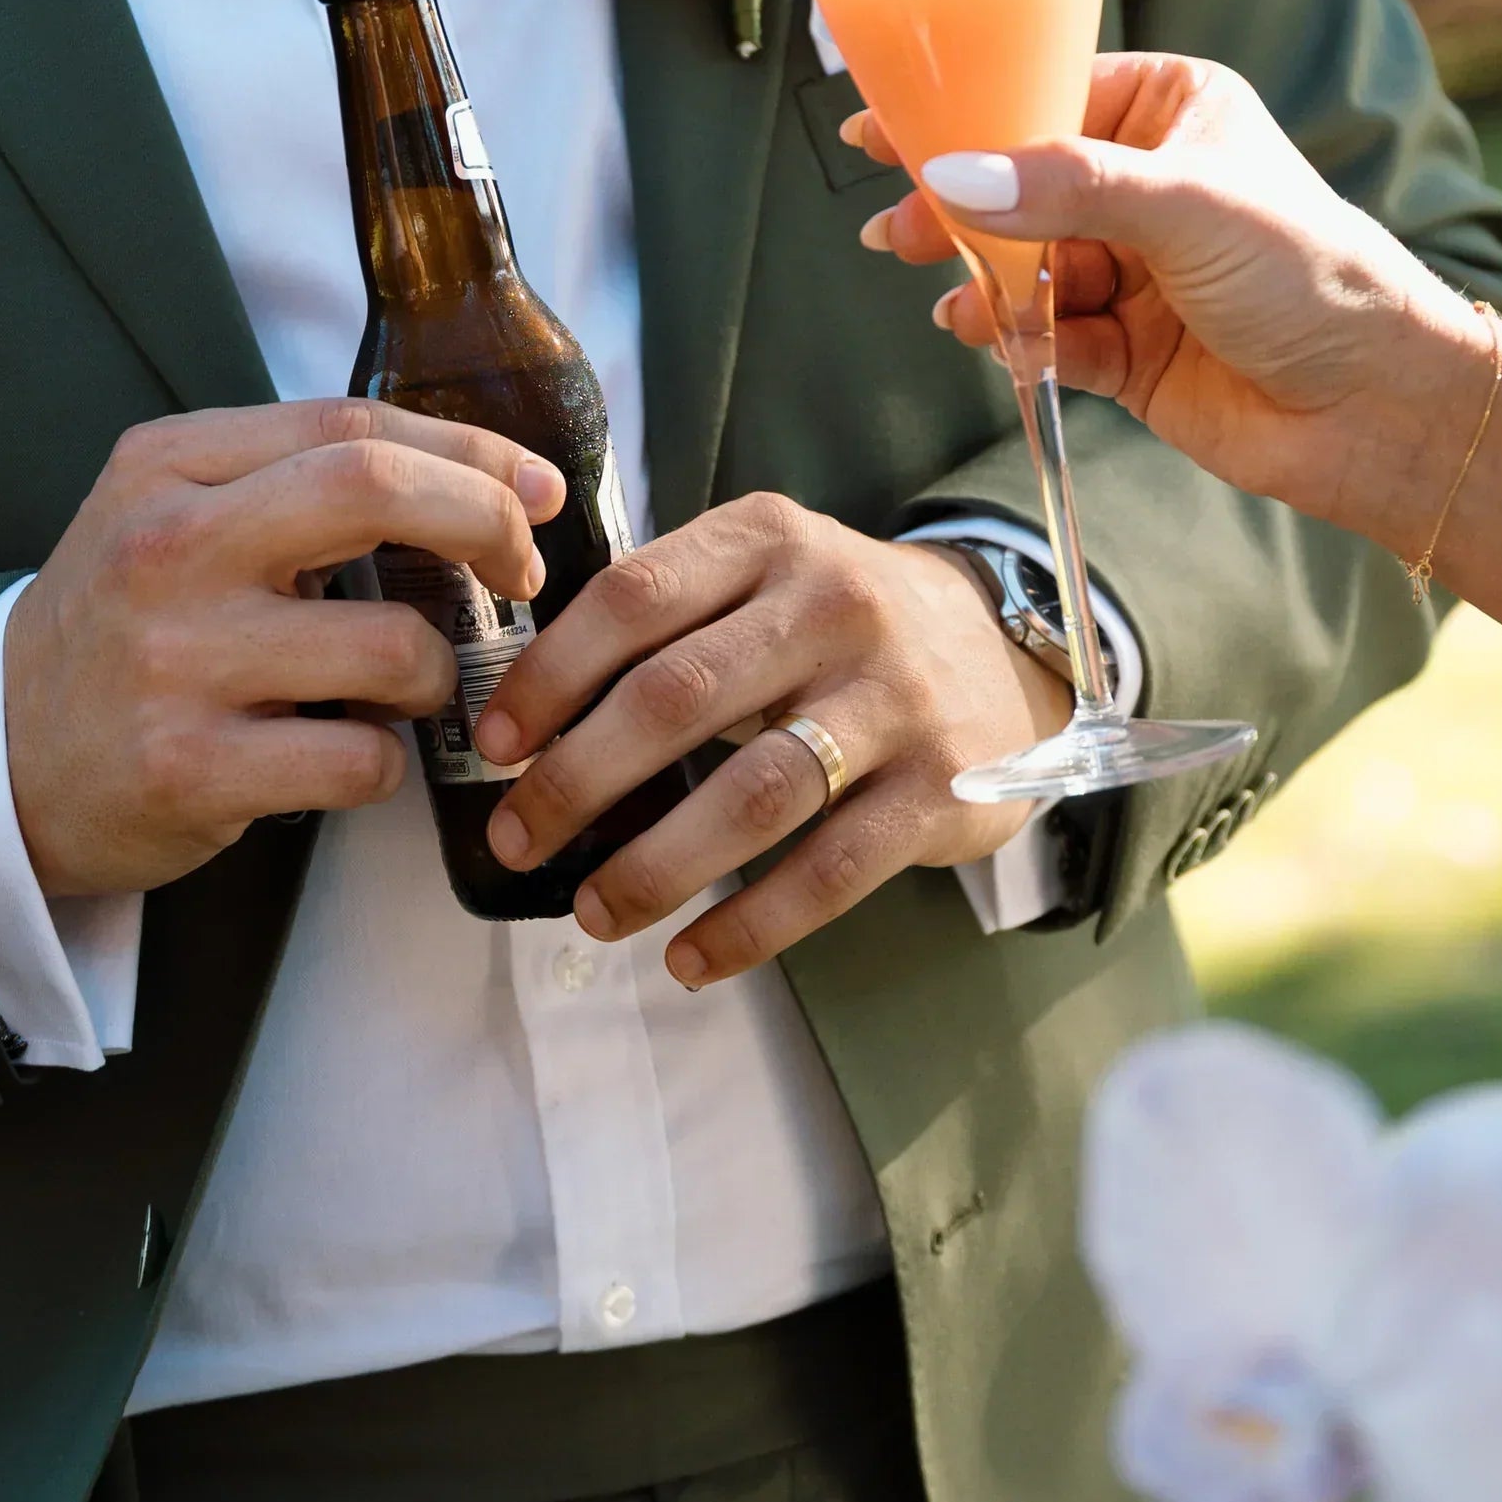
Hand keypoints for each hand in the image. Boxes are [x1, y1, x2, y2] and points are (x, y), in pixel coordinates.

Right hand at [7, 398, 562, 899]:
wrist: (0, 756)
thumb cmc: (123, 632)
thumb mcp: (171, 518)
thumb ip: (293, 483)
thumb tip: (481, 479)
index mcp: (169, 468)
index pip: (353, 426)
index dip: (471, 452)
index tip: (532, 489)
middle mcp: (167, 548)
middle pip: (376, 490)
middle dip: (484, 524)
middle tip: (520, 571)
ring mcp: (176, 659)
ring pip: (396, 646)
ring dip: (436, 676)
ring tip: (400, 690)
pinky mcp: (190, 766)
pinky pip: (364, 760)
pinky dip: (384, 764)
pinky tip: (344, 757)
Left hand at [472, 492, 1070, 985]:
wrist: (1005, 651)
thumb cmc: (840, 627)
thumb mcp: (765, 575)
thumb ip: (667, 620)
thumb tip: (528, 720)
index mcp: (768, 541)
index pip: (635, 599)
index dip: (551, 676)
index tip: (495, 744)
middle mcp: (834, 605)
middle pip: (678, 699)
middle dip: (577, 781)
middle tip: (520, 840)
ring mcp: (893, 698)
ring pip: (752, 795)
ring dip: (655, 867)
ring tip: (595, 913)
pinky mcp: (939, 787)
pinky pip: (830, 871)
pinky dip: (750, 926)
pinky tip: (691, 959)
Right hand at [852, 52, 1489, 549]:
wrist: (1374, 409)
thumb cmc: (1313, 278)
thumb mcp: (1187, 208)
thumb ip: (1067, 190)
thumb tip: (957, 175)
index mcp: (1170, 113)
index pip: (1043, 95)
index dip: (963, 114)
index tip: (883, 128)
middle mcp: (1147, 184)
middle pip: (1020, 189)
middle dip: (959, 214)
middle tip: (901, 235)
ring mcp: (1136, 270)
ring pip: (1026, 269)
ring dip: (989, 291)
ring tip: (964, 311)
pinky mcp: (1129, 349)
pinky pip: (1049, 336)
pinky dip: (1023, 344)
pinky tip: (1010, 349)